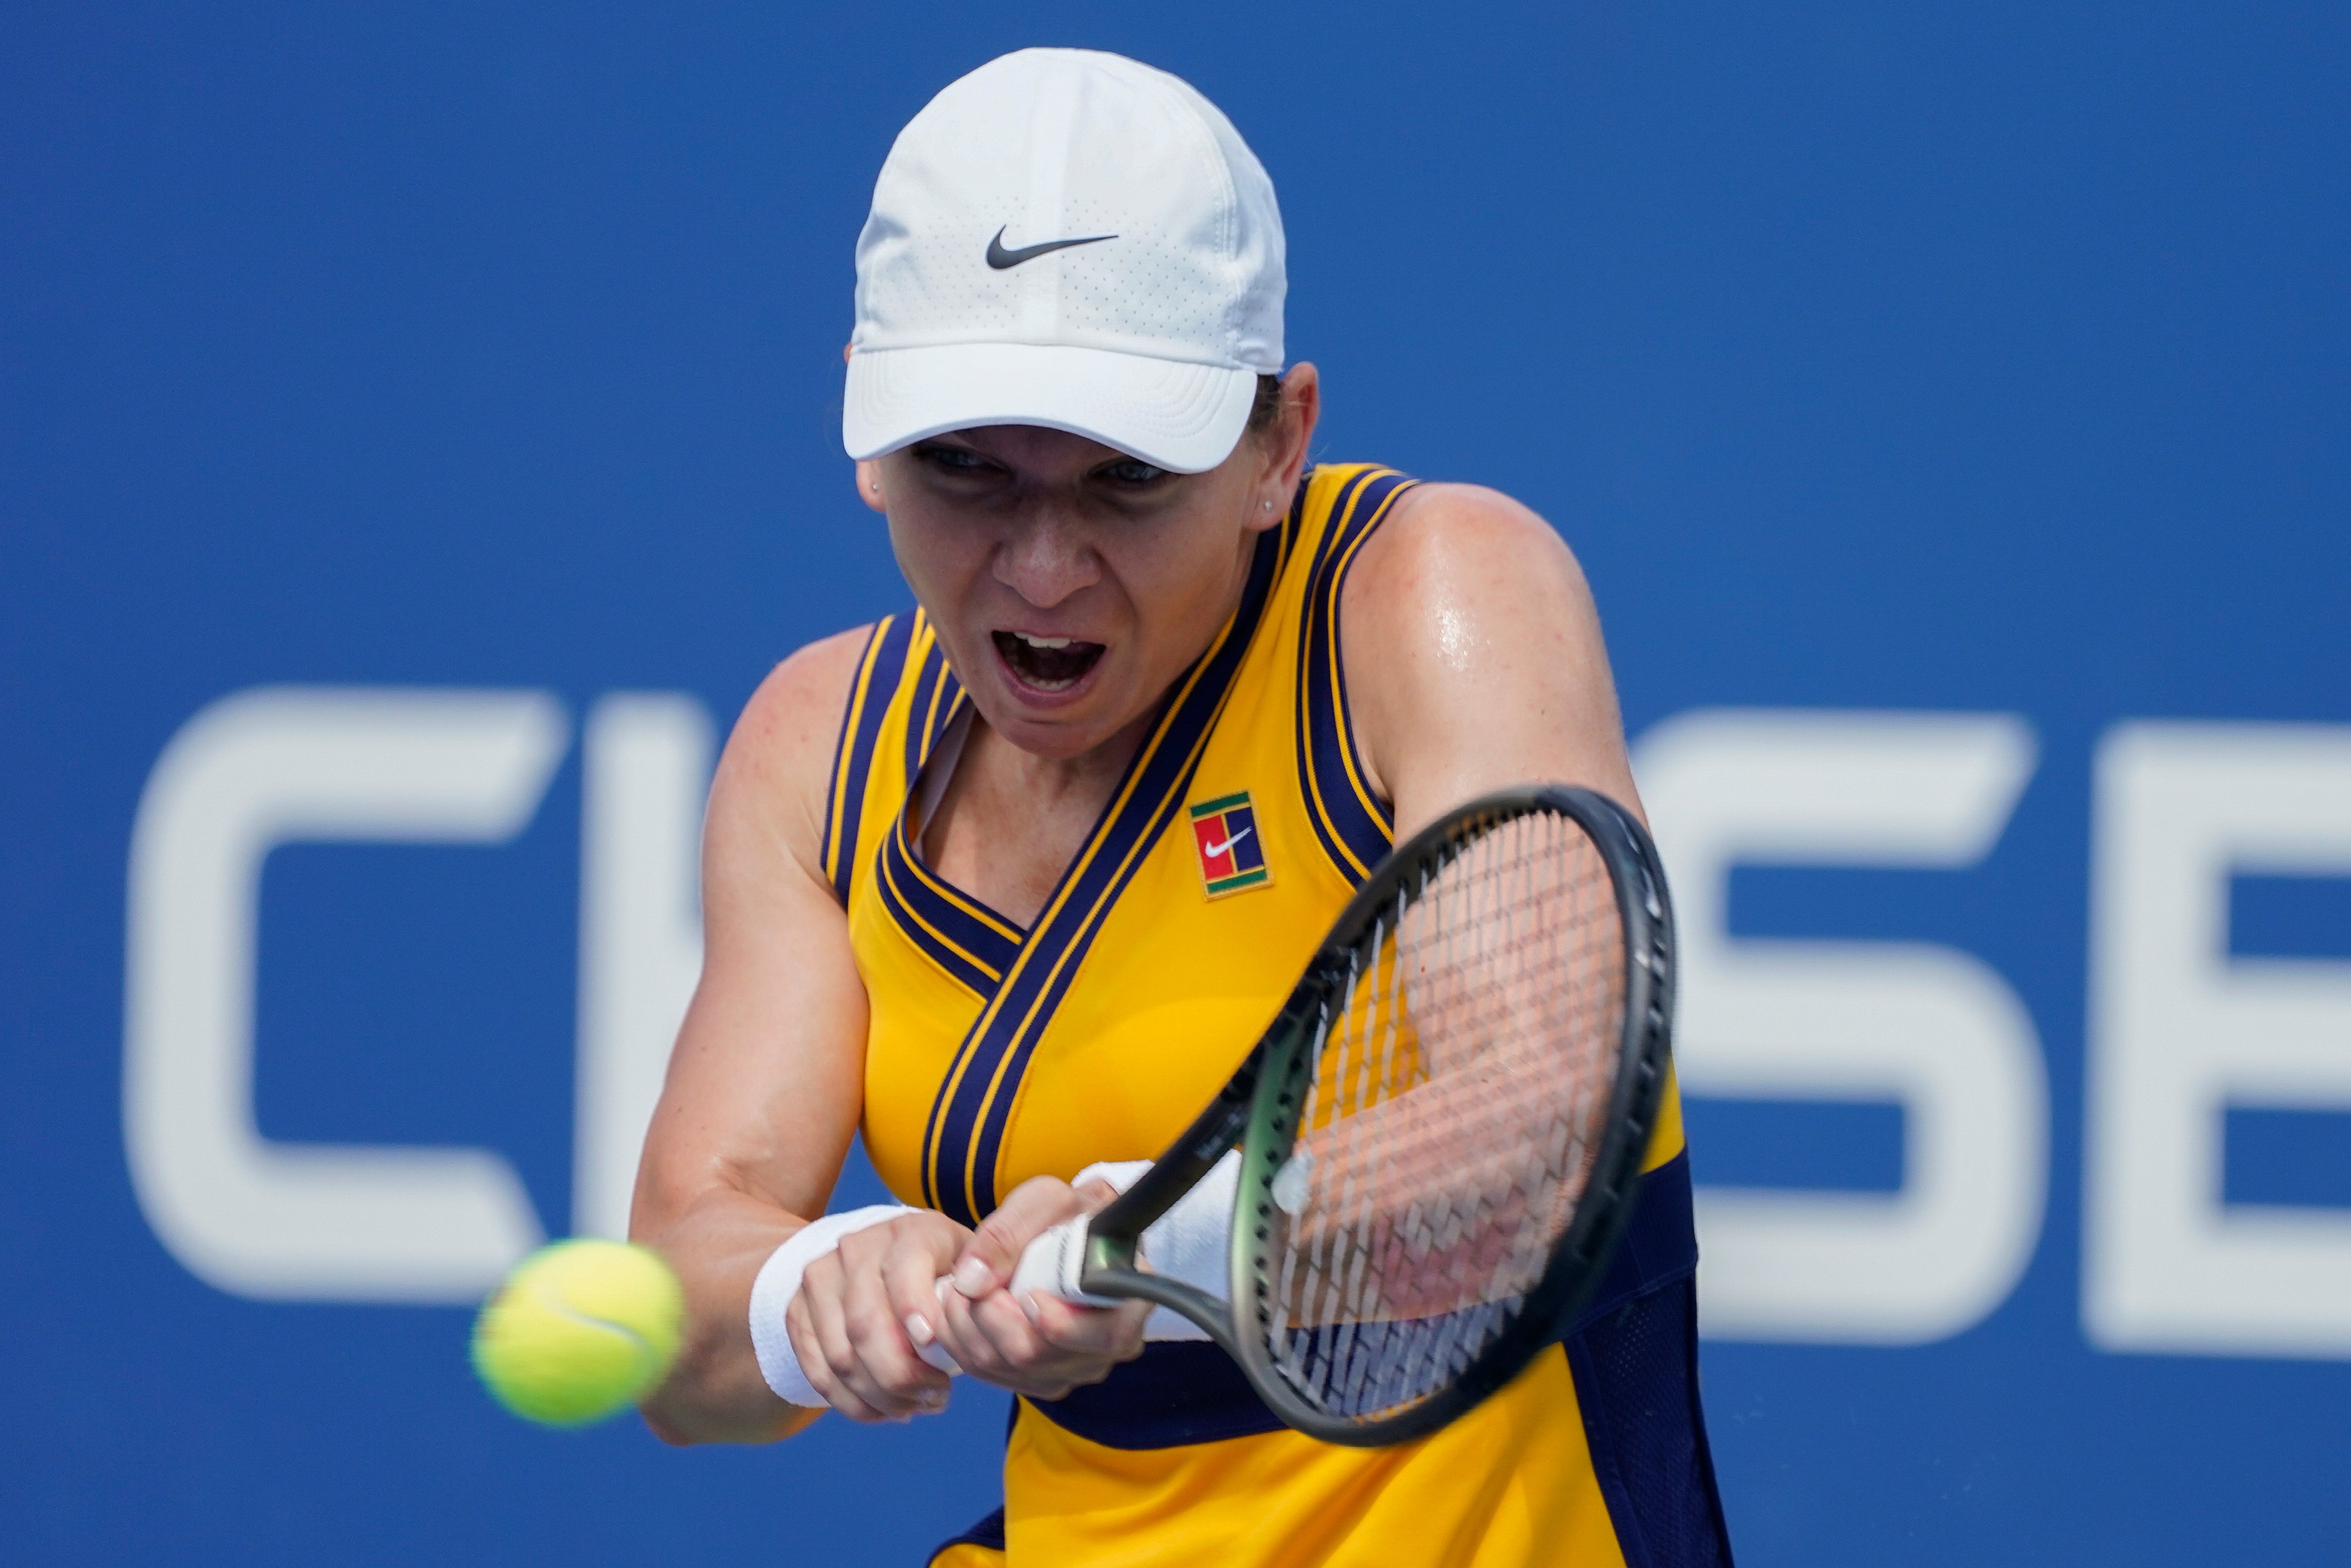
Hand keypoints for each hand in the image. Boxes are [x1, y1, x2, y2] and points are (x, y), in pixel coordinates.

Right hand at [784, 1209, 971, 1422]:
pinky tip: (885, 1411)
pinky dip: (853, 1403)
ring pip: (841, 1357)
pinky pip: (819, 1372)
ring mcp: (820, 1279)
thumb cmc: (943, 1269)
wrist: (881, 1256)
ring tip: (915, 1407)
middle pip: (866, 1326)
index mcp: (908, 1231)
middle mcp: (856, 1248)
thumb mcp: (972, 1263)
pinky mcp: (797, 1312)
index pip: (905, 1270)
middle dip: (903, 1377)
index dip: (917, 1314)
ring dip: (880, 1397)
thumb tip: (977, 1293)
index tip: (939, 1357)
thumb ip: (984, 1275)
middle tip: (937, 1398)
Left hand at [924, 1175, 1149, 1400]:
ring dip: (967, 1327)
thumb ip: (1009, 1233)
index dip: (1059, 1323)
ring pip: (1005, 1368)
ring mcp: (1071, 1370)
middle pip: (1038, 1356)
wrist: (1067, 1236)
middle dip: (989, 1315)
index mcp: (1128, 1304)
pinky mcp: (1038, 1379)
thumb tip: (973, 1281)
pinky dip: (963, 1342)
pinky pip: (989, 1375)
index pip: (1107, 1337)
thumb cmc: (1067, 1218)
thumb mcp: (1046, 1203)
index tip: (1027, 1294)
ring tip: (960, 1288)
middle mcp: (1105, 1349)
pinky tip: (962, 1310)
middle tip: (968, 1280)